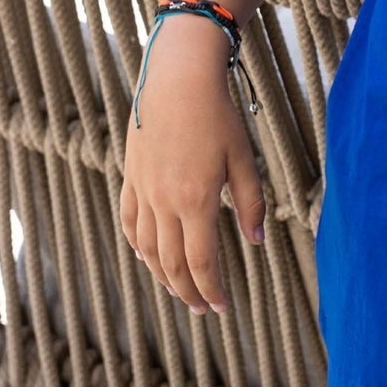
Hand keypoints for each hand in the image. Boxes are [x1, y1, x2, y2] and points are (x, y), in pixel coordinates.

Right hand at [119, 16, 266, 314]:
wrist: (177, 78)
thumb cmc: (218, 114)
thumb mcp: (243, 159)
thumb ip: (251, 203)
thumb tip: (257, 242)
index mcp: (196, 200)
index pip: (202, 262)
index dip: (212, 290)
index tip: (223, 308)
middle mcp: (164, 201)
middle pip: (171, 264)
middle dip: (189, 292)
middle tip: (204, 309)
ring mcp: (143, 190)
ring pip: (146, 249)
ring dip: (162, 276)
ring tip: (179, 290)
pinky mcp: (131, 177)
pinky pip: (129, 222)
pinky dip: (138, 245)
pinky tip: (146, 255)